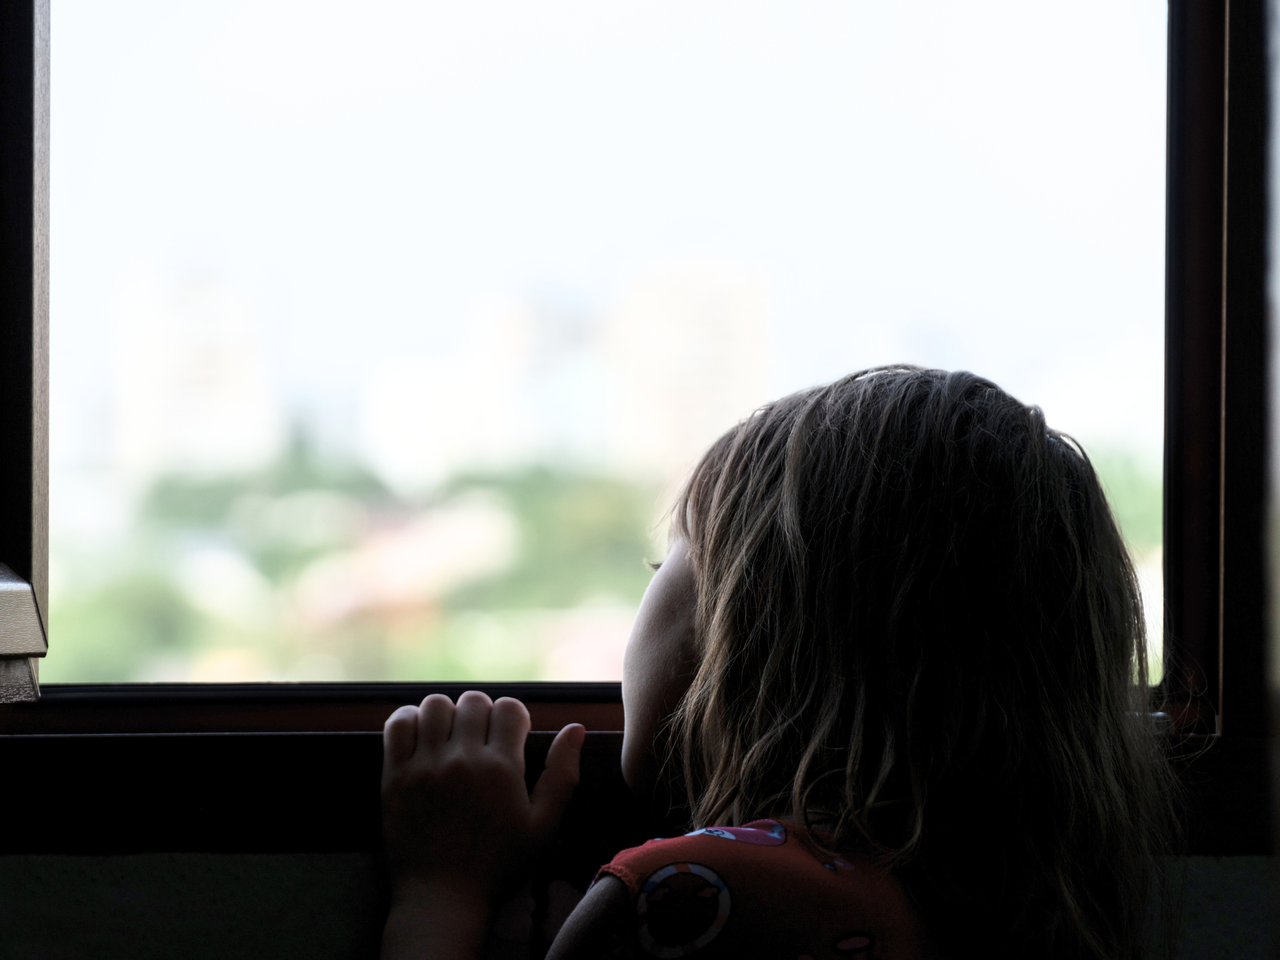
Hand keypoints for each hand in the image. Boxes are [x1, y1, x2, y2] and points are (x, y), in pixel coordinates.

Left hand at [380, 691, 583, 958]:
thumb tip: (576, 728)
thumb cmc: (499, 863)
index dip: (514, 717)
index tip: (510, 739)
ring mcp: (425, 765)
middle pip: (473, 701)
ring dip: (447, 714)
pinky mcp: (394, 775)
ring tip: (452, 737)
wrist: (443, 898)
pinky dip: (409, 719)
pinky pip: (397, 724)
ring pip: (435, 705)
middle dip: (482, 714)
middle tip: (481, 740)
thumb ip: (562, 774)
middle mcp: (462, 759)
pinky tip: (422, 736)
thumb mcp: (543, 825)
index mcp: (501, 768)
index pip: (509, 707)